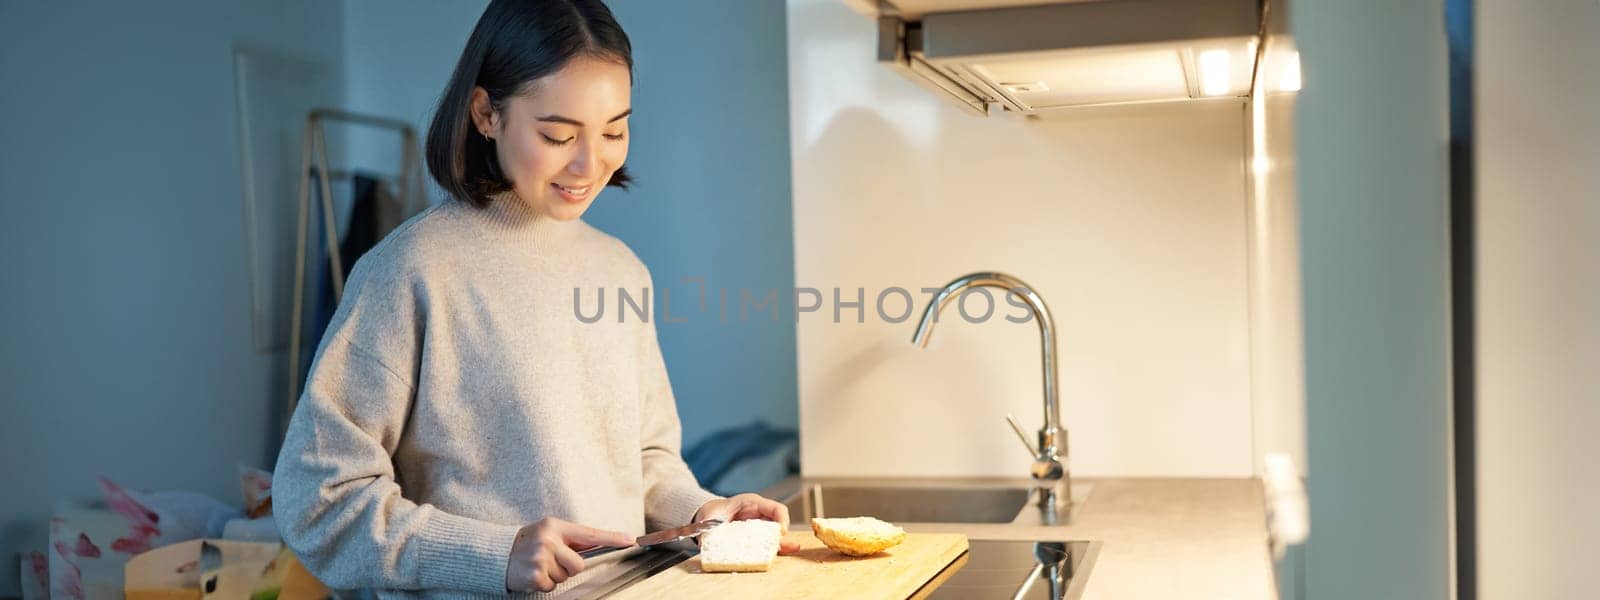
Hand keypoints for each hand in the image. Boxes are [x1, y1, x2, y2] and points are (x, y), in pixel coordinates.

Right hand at [505, 517, 633, 592]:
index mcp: (554, 527)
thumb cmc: (528, 542)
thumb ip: (571, 539)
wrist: (496, 554)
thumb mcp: (548, 532)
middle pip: (578, 564)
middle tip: (551, 560)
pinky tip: (533, 574)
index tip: (629, 540)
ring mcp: (541, 559)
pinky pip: (552, 586)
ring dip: (555, 575)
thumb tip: (600, 546)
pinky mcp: (535, 576)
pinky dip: (544, 583)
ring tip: (539, 565)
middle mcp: (548, 541)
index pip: (589, 534)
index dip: (612, 538)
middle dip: (568, 566)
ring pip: (565, 576)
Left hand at [693, 493, 801, 554]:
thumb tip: (705, 538)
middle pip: (778, 522)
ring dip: (782, 542)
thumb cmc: (713, 512)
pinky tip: (782, 553)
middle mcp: (759, 514)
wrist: (708, 516)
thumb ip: (709, 526)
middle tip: (779, 544)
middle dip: (781, 533)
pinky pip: (769, 542)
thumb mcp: (710, 516)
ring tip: (792, 548)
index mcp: (751, 503)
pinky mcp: (757, 537)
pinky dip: (775, 548)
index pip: (774, 508)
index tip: (781, 531)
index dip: (781, 519)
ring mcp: (759, 526)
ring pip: (775, 534)